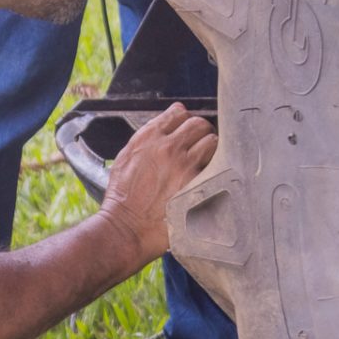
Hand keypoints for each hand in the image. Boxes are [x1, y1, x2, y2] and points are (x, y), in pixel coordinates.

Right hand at [96, 103, 217, 267]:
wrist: (126, 226)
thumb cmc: (123, 197)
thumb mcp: (126, 158)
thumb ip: (147, 141)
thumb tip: (164, 131)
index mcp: (148, 137)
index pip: (178, 112)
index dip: (183, 119)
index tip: (184, 128)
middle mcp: (168, 146)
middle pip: (199, 123)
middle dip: (200, 132)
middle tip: (199, 144)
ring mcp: (184, 164)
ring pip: (212, 140)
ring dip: (210, 149)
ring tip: (205, 160)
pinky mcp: (197, 183)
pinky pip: (216, 165)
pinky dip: (214, 169)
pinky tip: (208, 176)